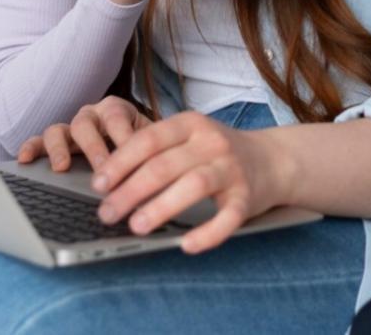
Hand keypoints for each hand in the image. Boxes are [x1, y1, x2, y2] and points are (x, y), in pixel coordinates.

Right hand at [17, 95, 151, 172]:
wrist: (136, 143)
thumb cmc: (143, 144)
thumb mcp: (151, 143)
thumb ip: (151, 151)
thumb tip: (155, 171)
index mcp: (116, 109)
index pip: (116, 117)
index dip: (122, 136)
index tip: (131, 157)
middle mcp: (90, 115)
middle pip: (85, 125)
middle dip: (93, 148)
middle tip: (102, 171)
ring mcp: (70, 128)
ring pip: (57, 130)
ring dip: (59, 150)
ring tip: (61, 168)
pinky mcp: (54, 143)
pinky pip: (37, 141)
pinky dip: (30, 148)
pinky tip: (24, 160)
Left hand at [86, 112, 292, 253]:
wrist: (273, 160)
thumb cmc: (216, 153)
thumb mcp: (188, 139)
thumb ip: (155, 153)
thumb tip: (107, 184)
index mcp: (191, 124)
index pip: (148, 140)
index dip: (120, 162)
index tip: (98, 185)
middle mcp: (211, 142)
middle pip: (165, 165)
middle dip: (131, 190)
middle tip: (107, 214)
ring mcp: (232, 168)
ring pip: (194, 185)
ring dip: (162, 207)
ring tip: (137, 226)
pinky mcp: (248, 196)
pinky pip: (228, 216)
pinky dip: (208, 232)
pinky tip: (187, 245)